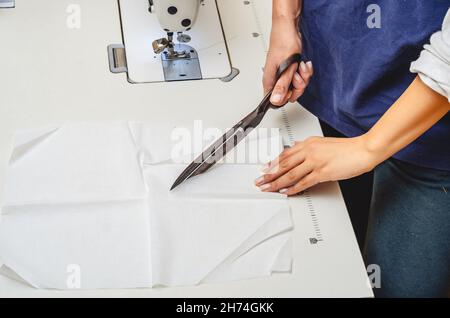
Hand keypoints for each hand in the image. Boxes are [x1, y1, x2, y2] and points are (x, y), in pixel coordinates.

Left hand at [255, 135, 377, 195]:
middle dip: (269, 174)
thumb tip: (296, 150)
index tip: (263, 169)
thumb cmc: (347, 148)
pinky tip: (286, 192)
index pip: (285, 154)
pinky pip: (304, 182)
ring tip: (268, 188)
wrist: (363, 149)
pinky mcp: (323, 172)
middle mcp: (310, 151)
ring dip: (277, 182)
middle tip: (259, 181)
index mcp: (308, 143)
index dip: (272, 163)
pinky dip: (293, 188)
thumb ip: (308, 147)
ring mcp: (315, 161)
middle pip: (283, 164)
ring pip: (290, 174)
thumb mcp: (323, 143)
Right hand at [263, 20, 313, 106]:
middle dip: (299, 86)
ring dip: (303, 77)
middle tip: (298, 75)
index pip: (276, 101)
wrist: (288, 28)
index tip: (292, 88)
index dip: (287, 97)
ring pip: (296, 86)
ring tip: (300, 66)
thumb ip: (282, 85)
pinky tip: (303, 64)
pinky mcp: (289, 70)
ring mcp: (282, 75)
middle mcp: (275, 79)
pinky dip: (304, 72)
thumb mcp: (286, 67)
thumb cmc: (284, 42)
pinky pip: (299, 78)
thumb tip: (275, 100)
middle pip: (289, 94)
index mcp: (269, 81)